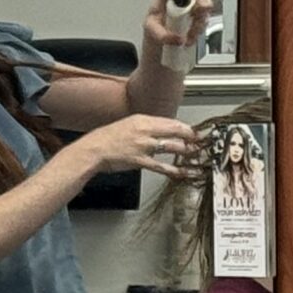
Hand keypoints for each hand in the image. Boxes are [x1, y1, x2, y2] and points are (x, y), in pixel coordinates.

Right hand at [83, 111, 200, 179]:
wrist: (92, 150)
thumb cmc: (105, 139)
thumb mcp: (126, 125)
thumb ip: (143, 127)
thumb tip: (158, 131)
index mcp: (142, 120)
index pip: (171, 121)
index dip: (185, 128)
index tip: (193, 132)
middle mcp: (145, 130)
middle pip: (176, 131)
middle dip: (192, 137)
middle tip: (200, 142)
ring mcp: (144, 146)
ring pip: (173, 147)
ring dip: (187, 151)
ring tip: (195, 155)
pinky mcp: (140, 161)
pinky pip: (162, 166)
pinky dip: (175, 170)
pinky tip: (183, 173)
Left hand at [144, 0, 212, 51]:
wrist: (160, 43)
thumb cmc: (154, 30)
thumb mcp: (151, 32)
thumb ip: (162, 35)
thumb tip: (178, 39)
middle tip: (201, 9)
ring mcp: (193, 5)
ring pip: (205, 6)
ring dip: (199, 22)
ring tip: (187, 37)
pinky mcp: (200, 16)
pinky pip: (205, 20)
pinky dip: (199, 30)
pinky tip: (190, 39)